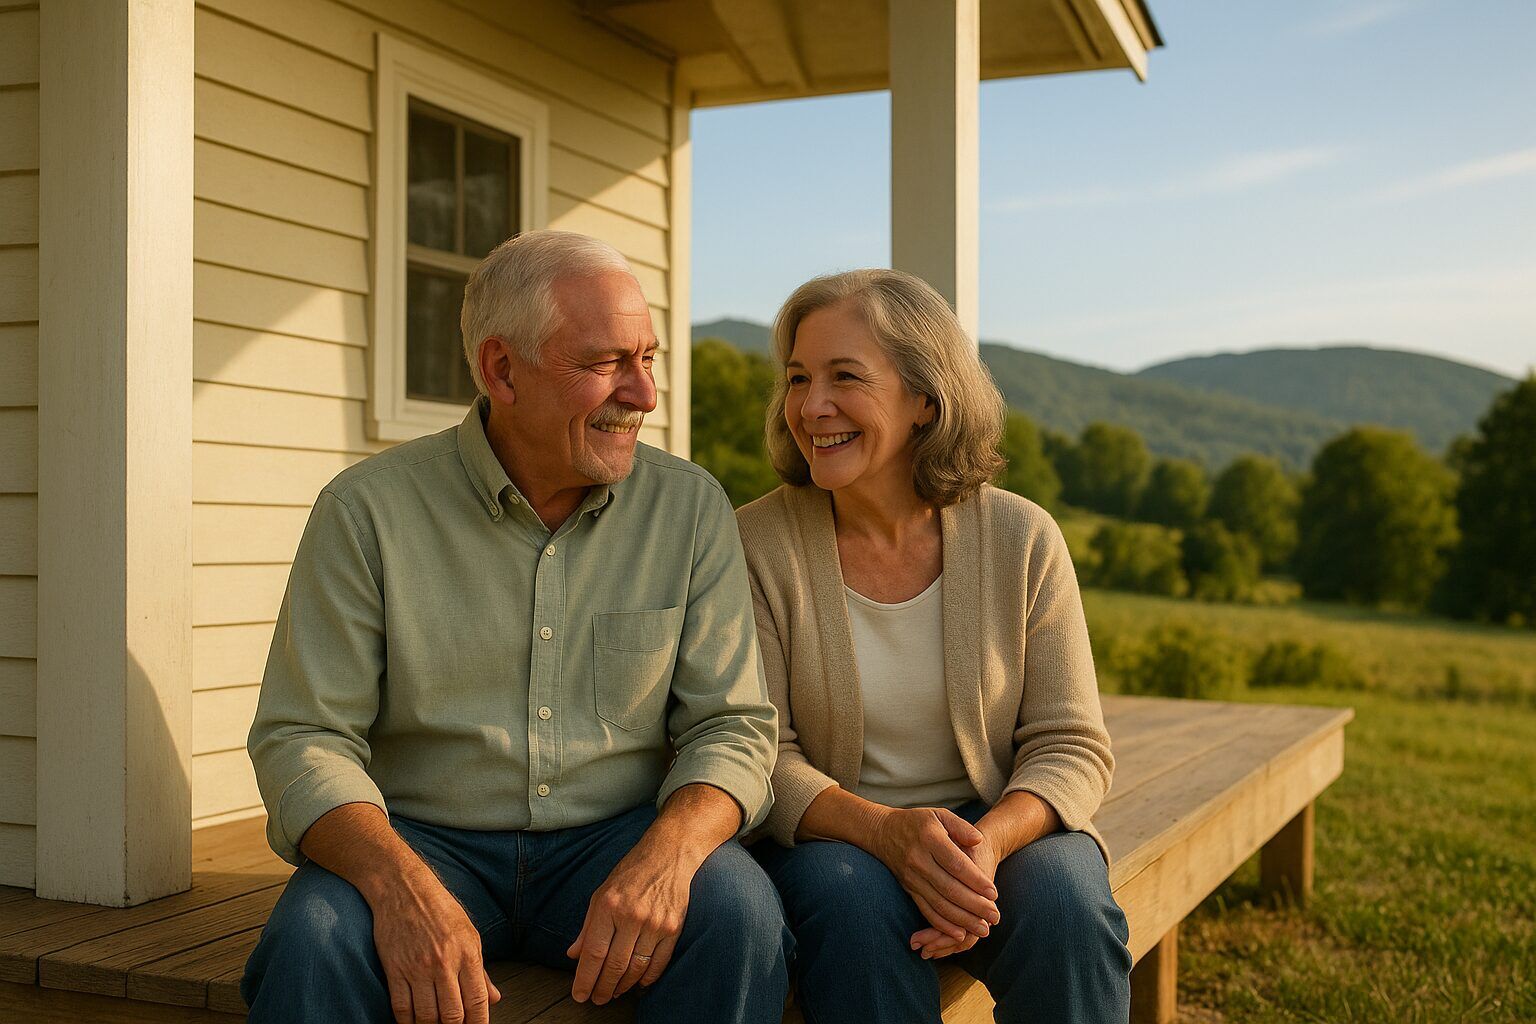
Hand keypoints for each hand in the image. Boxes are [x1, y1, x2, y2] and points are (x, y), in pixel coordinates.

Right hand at [371, 868, 501, 1023]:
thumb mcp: (469, 934)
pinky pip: (401, 1009)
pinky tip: (414, 1022)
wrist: (404, 889)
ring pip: (426, 1017)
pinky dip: (408, 1022)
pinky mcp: (395, 970)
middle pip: (452, 1015)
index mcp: (467, 953)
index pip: (477, 1001)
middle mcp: (444, 963)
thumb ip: (481, 970)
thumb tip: (494, 999)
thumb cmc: (440, 909)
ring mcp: (418, 968)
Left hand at [566, 832, 697, 1004]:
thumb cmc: (631, 873)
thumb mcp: (601, 894)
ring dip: (623, 986)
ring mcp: (655, 923)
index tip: (579, 995)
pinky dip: (647, 978)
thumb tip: (573, 954)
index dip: (584, 979)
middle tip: (597, 999)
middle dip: (602, 988)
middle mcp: (632, 916)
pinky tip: (637, 984)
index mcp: (609, 906)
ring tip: (614, 993)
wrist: (669, 854)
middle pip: (614, 965)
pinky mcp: (673, 928)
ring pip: (636, 968)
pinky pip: (659, 963)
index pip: (593, 952)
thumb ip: (587, 926)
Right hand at [867, 807, 1000, 943]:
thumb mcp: (940, 815)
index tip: (994, 893)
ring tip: (983, 930)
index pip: (956, 864)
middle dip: (974, 906)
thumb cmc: (919, 823)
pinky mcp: (908, 890)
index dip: (976, 880)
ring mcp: (912, 877)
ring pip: (939, 903)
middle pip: (949, 888)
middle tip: (995, 917)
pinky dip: (942, 925)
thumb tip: (979, 840)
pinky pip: (926, 910)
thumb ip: (961, 826)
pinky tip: (959, 934)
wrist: (882, 832)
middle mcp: (918, 860)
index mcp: (930, 839)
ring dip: (962, 920)